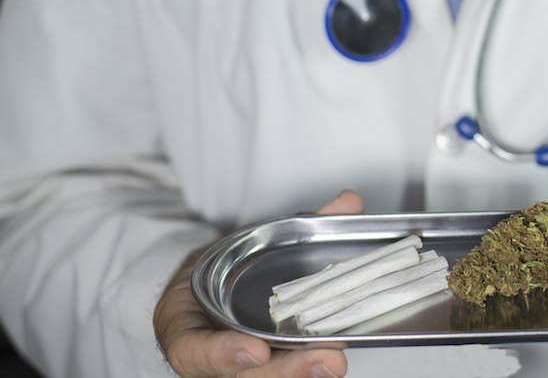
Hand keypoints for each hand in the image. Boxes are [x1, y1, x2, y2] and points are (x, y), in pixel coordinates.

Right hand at [153, 190, 364, 377]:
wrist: (207, 291)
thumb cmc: (219, 270)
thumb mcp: (238, 245)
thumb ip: (295, 226)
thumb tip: (348, 201)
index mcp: (185, 326)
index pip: (192, 350)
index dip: (222, 354)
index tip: (256, 349)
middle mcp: (210, 357)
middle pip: (247, 375)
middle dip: (289, 368)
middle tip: (329, 359)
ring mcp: (236, 369)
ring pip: (268, 377)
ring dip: (305, 369)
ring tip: (336, 360)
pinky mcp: (265, 368)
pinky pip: (285, 368)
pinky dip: (309, 363)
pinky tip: (336, 356)